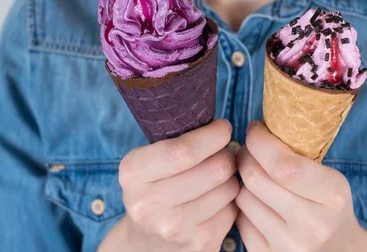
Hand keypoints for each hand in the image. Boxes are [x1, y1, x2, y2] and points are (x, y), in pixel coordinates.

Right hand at [99, 119, 239, 251]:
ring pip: (227, 187)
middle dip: (227, 154)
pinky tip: (217, 199)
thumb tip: (220, 125)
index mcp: (133, 173)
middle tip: (225, 152)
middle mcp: (147, 204)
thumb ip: (177, 140)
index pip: (183, 151)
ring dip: (231, 177)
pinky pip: (233, 209)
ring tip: (218, 176)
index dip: (212, 136)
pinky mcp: (198, 243)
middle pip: (213, 168)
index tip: (224, 127)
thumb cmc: (156, 186)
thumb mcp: (150, 159)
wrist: (147, 241)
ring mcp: (172, 228)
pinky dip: (231, 200)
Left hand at [235, 121, 366, 251]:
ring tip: (255, 175)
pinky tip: (257, 200)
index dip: (260, 141)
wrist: (338, 250)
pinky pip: (239, 218)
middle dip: (246, 155)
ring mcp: (289, 246)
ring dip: (243, 180)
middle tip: (249, 149)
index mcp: (333, 196)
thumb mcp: (330, 177)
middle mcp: (313, 225)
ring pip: (243, 196)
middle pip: (256, 178)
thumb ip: (298, 157)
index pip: (283, 164)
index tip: (255, 129)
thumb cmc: (330, 205)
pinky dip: (243, 204)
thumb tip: (256, 129)